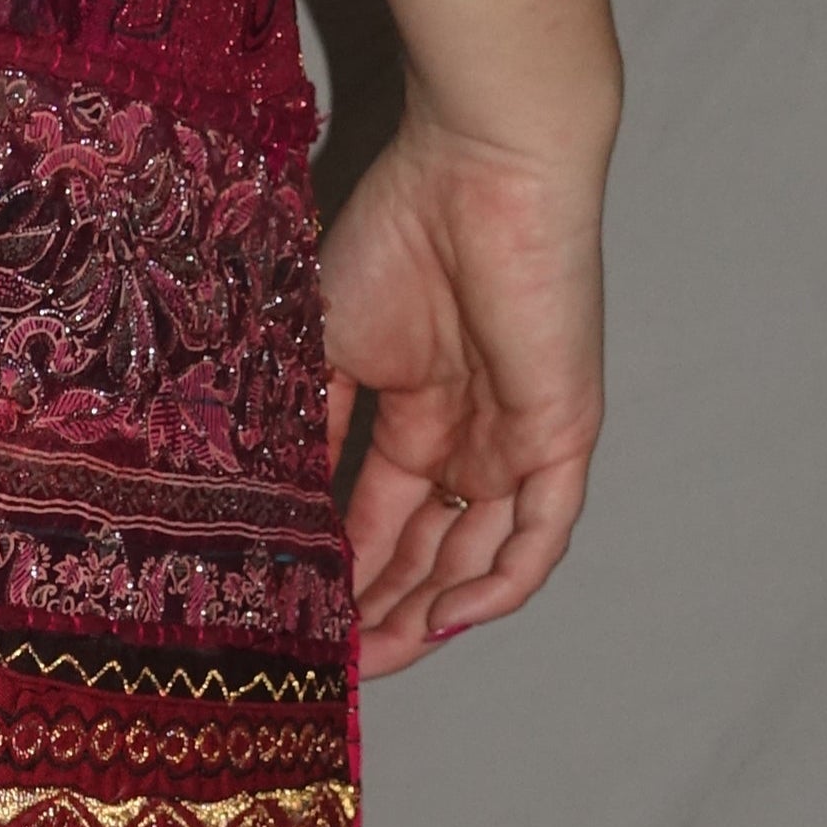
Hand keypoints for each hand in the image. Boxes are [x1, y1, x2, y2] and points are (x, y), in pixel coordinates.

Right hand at [321, 96, 606, 677]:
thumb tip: (263, 511)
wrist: (477, 164)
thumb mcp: (322, 346)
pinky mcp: (562, 431)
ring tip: (375, 657)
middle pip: (427, 550)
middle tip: (331, 662)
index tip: (295, 623)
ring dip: (430, 612)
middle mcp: (469, 432)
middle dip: (380, 610)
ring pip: (479, 554)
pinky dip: (500, 583)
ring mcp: (517, 436)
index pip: (379, 517)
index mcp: (415, 407)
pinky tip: (448, 622)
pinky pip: (541, 532)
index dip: (341, 574)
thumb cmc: (396, 231)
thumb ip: (307, 429)